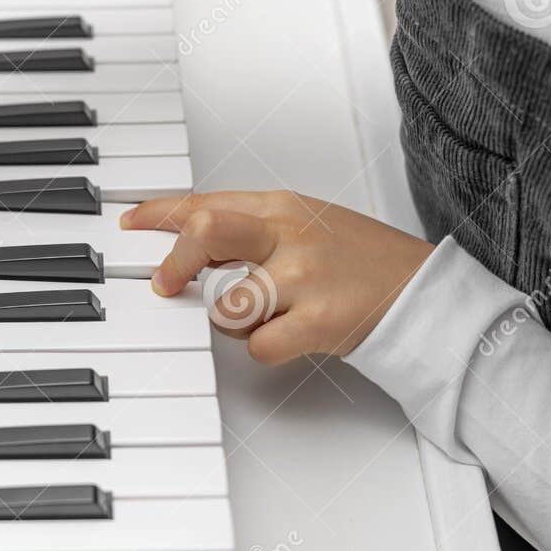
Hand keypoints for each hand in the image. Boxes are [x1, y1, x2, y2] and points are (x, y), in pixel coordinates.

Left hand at [120, 191, 433, 363]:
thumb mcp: (305, 226)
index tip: (131, 222)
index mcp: (283, 208)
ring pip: (226, 302)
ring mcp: (303, 277)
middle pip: (206, 232)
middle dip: (175, 262)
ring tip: (259, 317)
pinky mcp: (317, 321)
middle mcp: (290, 235)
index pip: (207, 202)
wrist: (419, 293)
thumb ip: (252, 230)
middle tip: (166, 284)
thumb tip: (192, 245)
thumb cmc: (361, 262)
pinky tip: (286, 337)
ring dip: (229, 320)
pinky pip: (257, 344)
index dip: (160, 213)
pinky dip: (262, 348)